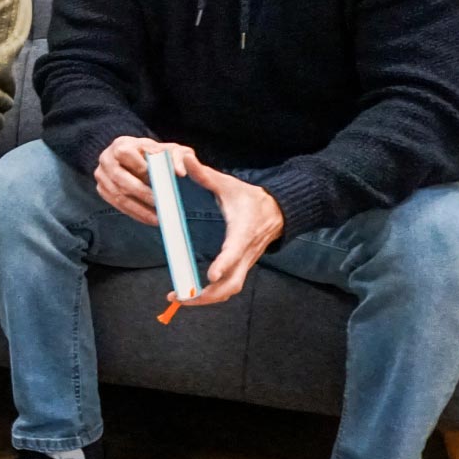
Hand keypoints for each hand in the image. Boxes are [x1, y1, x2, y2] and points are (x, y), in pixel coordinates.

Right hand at [95, 136, 196, 225]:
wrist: (137, 159)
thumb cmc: (155, 154)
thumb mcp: (167, 149)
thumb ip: (176, 157)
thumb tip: (180, 172)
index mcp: (121, 144)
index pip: (125, 153)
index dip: (139, 165)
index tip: (157, 178)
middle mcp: (106, 158)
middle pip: (120, 177)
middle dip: (142, 192)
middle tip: (161, 204)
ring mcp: (101, 175)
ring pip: (117, 195)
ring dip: (139, 209)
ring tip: (158, 218)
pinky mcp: (102, 189)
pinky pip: (116, 204)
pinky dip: (134, 213)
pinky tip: (149, 219)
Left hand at [176, 157, 283, 306]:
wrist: (278, 210)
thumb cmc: (250, 197)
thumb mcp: (228, 184)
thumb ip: (205, 174)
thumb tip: (186, 159)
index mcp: (243, 230)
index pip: (235, 250)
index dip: (224, 264)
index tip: (211, 276)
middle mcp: (246, 251)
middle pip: (232, 282)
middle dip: (208, 295)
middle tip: (180, 297)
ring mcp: (246, 262)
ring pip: (231, 289)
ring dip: (208, 299)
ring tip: (181, 299)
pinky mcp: (243, 266)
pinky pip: (230, 287)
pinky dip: (213, 296)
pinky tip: (192, 295)